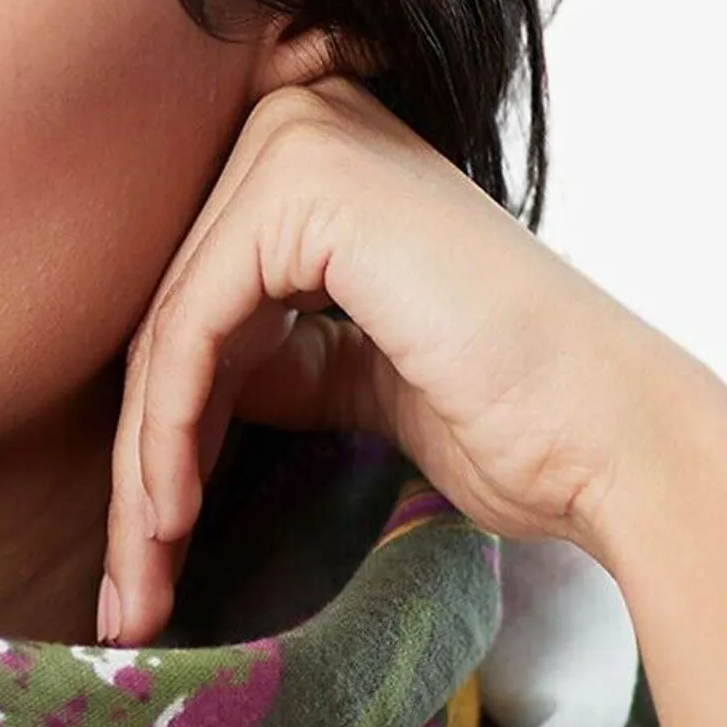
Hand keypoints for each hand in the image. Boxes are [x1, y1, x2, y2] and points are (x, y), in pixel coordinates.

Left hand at [102, 74, 726, 642]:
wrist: (601, 436)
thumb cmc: (506, 422)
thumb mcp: (358, 379)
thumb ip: (278, 361)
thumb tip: (185, 392)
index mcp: (318, 171)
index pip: (192, 318)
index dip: (157, 450)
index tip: (140, 569)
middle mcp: (304, 125)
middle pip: (167, 328)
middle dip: (137, 479)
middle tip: (125, 601)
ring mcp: (305, 143)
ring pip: (164, 340)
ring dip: (141, 484)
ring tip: (140, 593)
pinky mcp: (306, 187)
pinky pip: (188, 332)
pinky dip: (165, 440)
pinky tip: (170, 524)